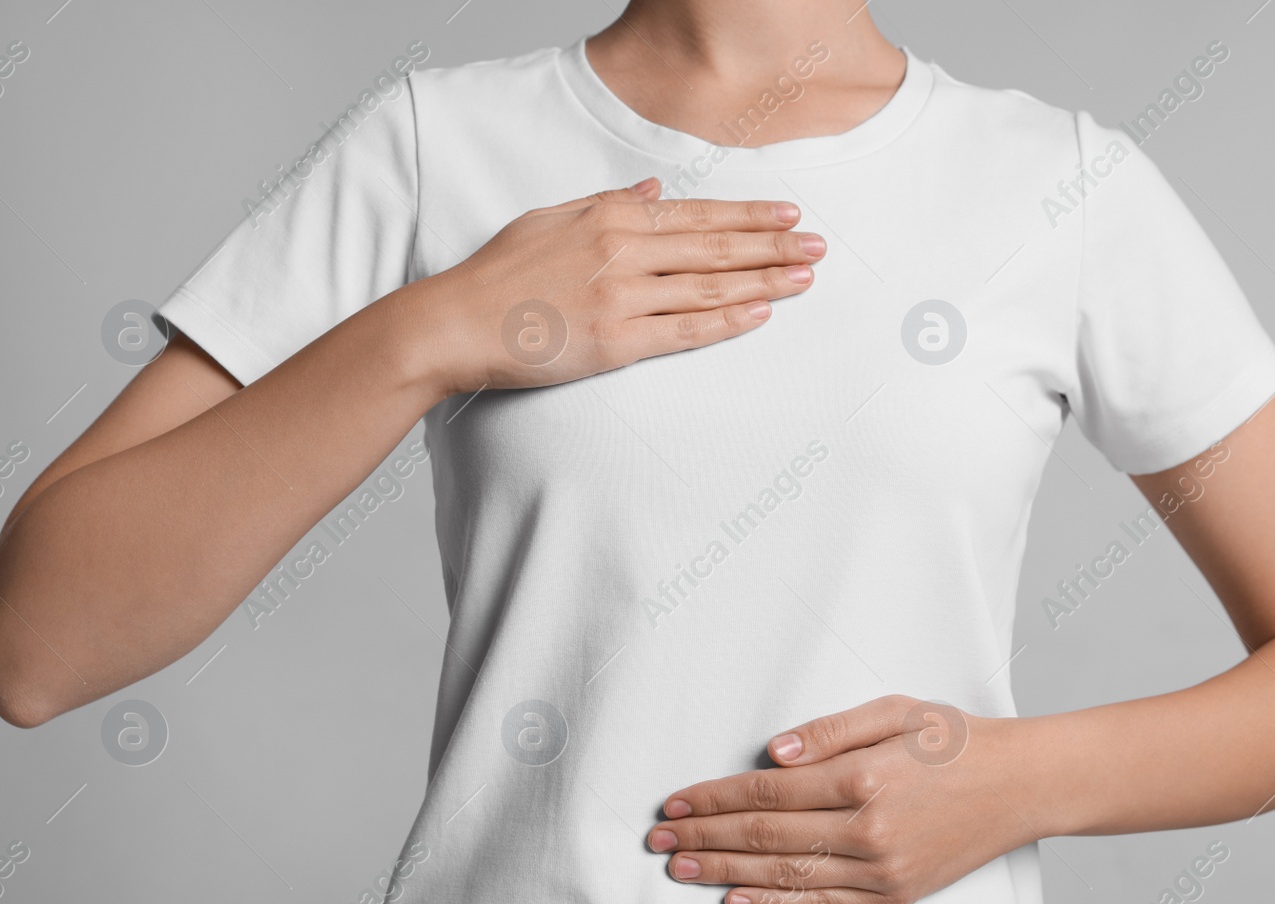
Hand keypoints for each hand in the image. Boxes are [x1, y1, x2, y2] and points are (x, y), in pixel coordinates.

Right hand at [411, 177, 825, 393]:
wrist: (458, 323)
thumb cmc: (499, 274)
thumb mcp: (551, 218)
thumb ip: (608, 202)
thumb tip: (653, 191)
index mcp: (610, 216)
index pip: (696, 214)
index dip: (748, 216)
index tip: (786, 215)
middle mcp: (623, 251)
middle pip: (716, 247)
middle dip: (772, 246)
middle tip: (816, 245)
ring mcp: (623, 297)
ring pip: (710, 286)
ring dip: (765, 281)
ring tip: (803, 278)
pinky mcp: (617, 342)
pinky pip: (686, 330)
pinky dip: (728, 320)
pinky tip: (761, 313)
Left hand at [648, 695, 1045, 903]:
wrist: (1023, 785)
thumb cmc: (956, 740)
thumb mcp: (896, 710)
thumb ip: (828, 731)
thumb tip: (771, 755)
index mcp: (864, 777)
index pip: (766, 794)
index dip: (713, 799)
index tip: (674, 802)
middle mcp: (869, 830)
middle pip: (765, 837)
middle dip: (705, 837)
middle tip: (658, 840)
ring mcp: (882, 869)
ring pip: (785, 875)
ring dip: (724, 873)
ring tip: (680, 868)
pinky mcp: (894, 895)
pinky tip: (735, 899)